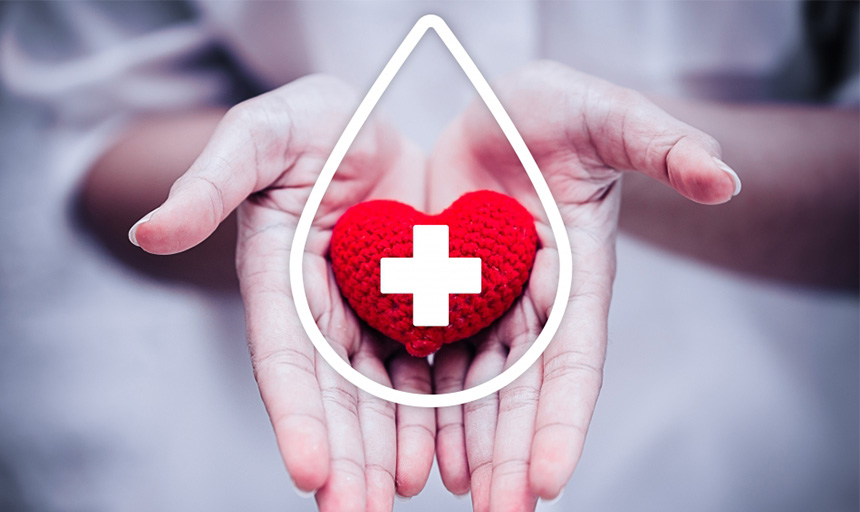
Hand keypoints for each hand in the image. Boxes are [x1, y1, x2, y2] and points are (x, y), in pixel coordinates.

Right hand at [129, 75, 436, 511]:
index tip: (308, 470)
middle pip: (331, 393)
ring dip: (386, 448)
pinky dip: (428, 412)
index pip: (284, 355)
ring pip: (378, 393)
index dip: (295, 412)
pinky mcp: (409, 310)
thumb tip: (150, 230)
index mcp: (277, 278)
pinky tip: (437, 454)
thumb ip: (211, 180)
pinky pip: (422, 367)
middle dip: (344, 455)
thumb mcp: (261, 134)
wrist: (364, 128)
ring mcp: (365, 315)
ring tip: (399, 495)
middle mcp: (319, 310)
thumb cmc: (307, 123)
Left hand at [427, 61, 738, 510]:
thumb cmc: (560, 112)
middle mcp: (537, 304)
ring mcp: (491, 305)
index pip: (575, 359)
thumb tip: (726, 177)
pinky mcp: (447, 295)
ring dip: (467, 442)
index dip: (565, 417)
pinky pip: (435, 357)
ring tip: (452, 493)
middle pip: (524, 391)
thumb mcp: (608, 116)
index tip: (549, 477)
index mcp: (580, 277)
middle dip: (511, 453)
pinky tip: (415, 443)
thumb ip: (662, 143)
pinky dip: (427, 401)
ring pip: (477, 386)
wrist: (502, 115)